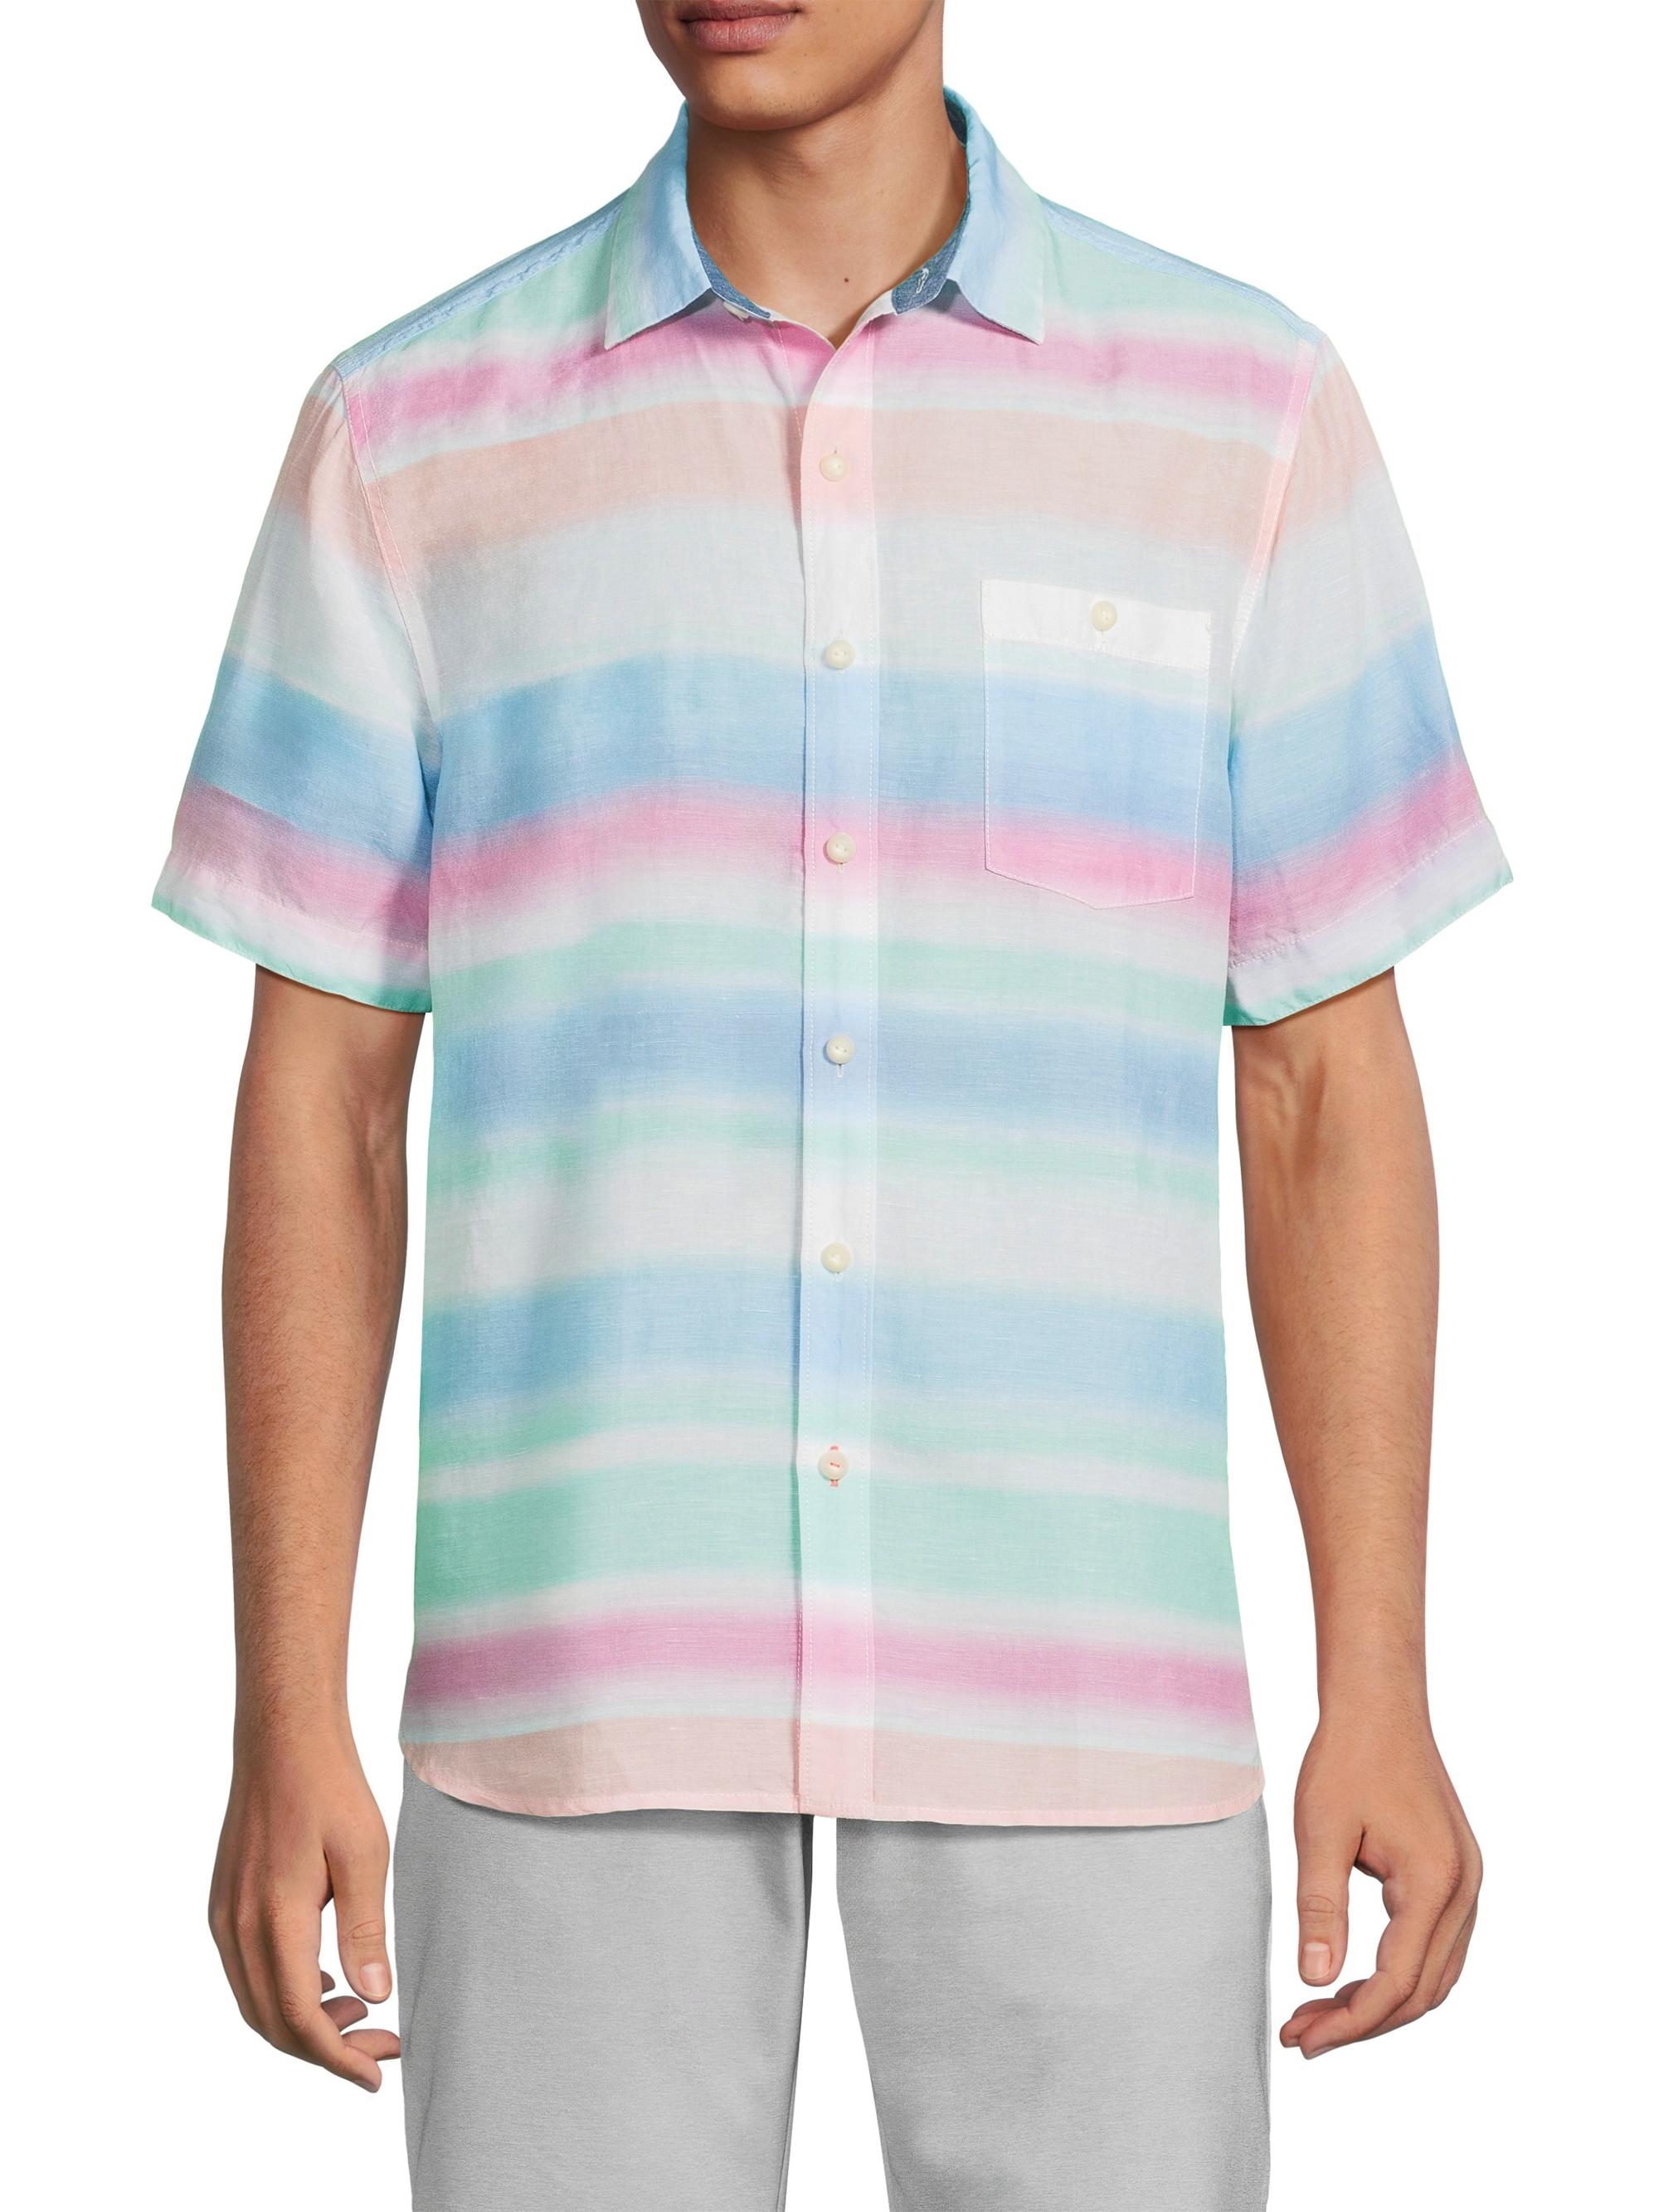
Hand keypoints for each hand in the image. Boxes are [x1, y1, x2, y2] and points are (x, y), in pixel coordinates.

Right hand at [208, 1734, 400, 2089]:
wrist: (282, 1740)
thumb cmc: (330, 1789)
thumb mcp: (364, 1854)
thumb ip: (364, 1928)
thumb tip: (374, 1996)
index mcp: (275, 1919)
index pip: (301, 2019)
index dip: (339, 2058)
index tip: (377, 2074)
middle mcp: (238, 1927)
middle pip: (274, 2023)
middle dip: (328, 2050)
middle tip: (384, 2046)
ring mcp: (225, 1917)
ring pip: (256, 2003)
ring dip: (304, 2025)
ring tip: (362, 2018)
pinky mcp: (225, 1904)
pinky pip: (247, 1974)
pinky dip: (284, 1995)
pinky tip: (327, 1983)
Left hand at [1283, 1705, 1480, 2059]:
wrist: (1380, 1704)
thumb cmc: (1346, 1757)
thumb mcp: (1320, 1830)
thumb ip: (1320, 1908)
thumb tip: (1315, 1980)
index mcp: (1434, 1883)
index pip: (1396, 1982)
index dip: (1349, 2022)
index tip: (1302, 2039)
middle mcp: (1463, 1890)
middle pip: (1421, 1991)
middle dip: (1362, 2021)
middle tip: (1302, 2034)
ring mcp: (1466, 1883)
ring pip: (1433, 1973)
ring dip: (1380, 2001)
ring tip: (1318, 2012)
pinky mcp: (1454, 1874)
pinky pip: (1434, 1945)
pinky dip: (1396, 1971)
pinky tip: (1351, 1976)